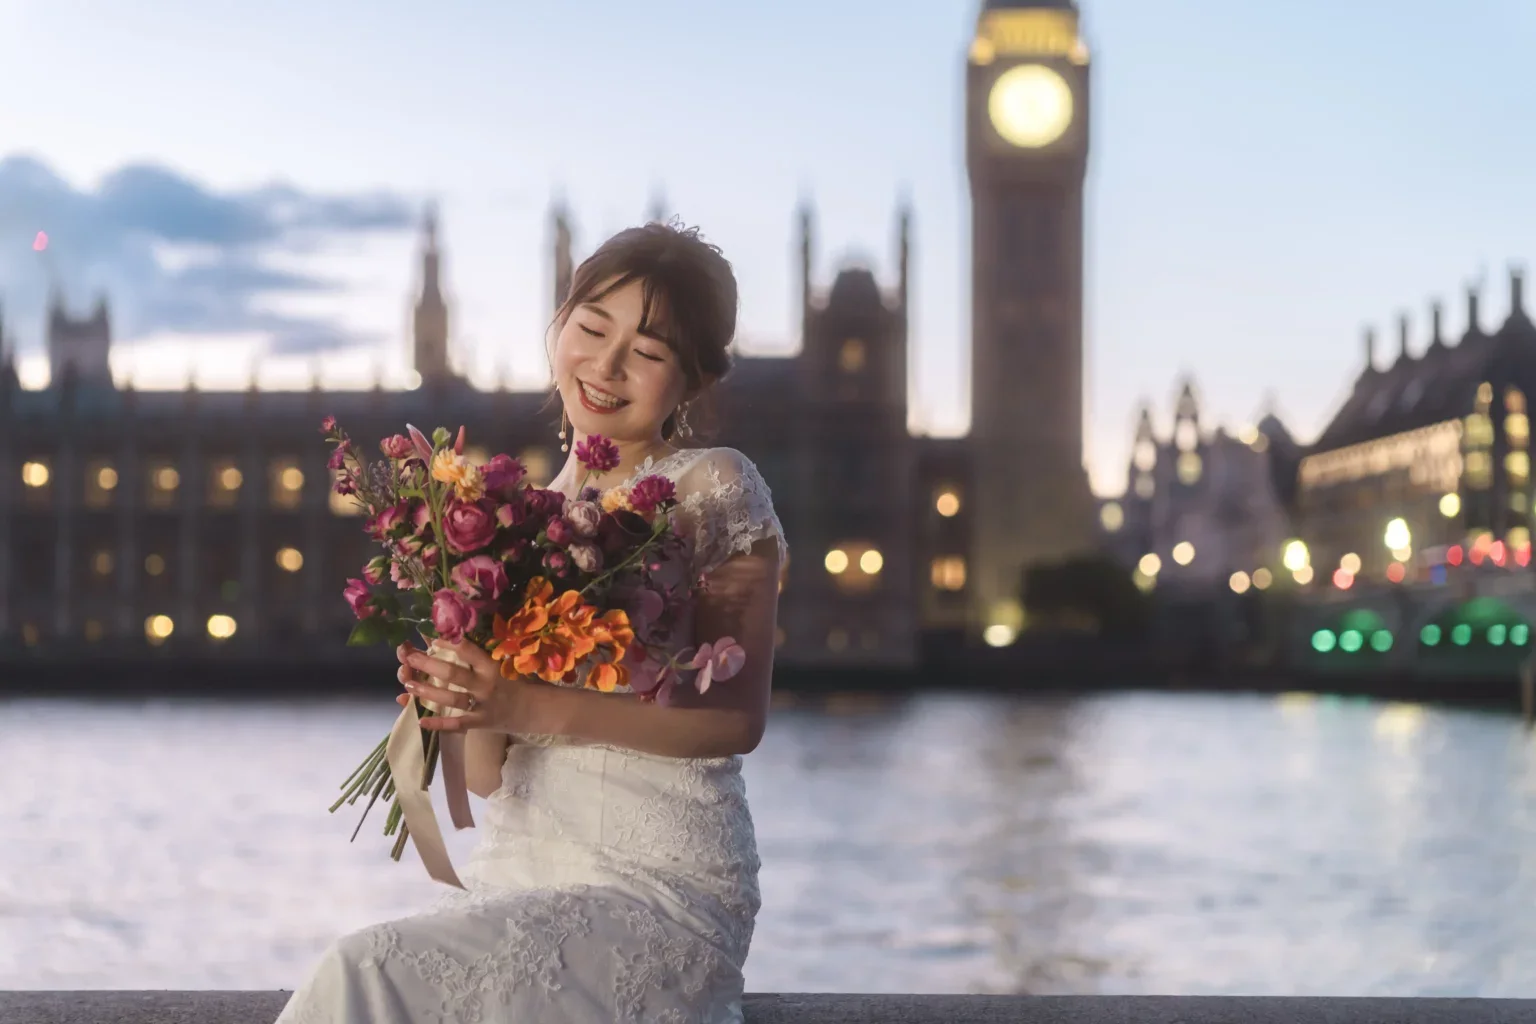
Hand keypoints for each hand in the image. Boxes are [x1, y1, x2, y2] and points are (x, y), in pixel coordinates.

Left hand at [393, 639, 532, 733]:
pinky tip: (421, 720)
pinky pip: (457, 724)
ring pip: (451, 699)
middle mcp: (486, 685)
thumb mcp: (502, 665)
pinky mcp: (481, 722)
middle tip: (410, 657)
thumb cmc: (515, 682)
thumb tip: (451, 642)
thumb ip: (479, 658)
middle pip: (454, 674)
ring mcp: (482, 705)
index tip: (431, 636)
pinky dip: (439, 724)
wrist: (534, 709)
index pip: (469, 651)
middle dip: (429, 665)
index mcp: (492, 667)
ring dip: (428, 692)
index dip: (448, 643)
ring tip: (408, 684)